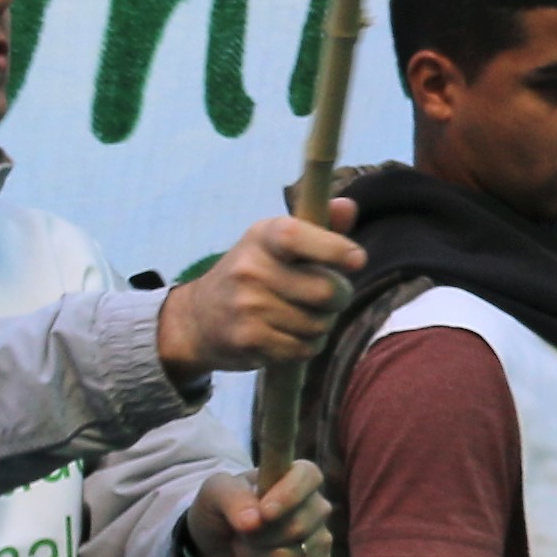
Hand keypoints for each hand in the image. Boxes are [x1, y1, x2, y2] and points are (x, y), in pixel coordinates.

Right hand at [152, 205, 364, 378]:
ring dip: (321, 325)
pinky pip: (303, 348)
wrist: (198, 318)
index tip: (357, 260)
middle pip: (325, 290)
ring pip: (318, 324)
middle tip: (329, 296)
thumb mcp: (277, 243)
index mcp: (262, 236)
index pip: (296, 236)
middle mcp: (250, 268)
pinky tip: (288, 335)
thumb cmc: (253, 274)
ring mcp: (247, 306)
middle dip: (340, 297)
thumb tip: (348, 207)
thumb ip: (319, 227)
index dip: (333, 248)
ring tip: (301, 316)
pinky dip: (305, 346)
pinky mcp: (248, 340)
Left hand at [186, 460, 334, 556]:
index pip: (309, 476)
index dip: (289, 495)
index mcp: (295, 478)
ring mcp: (320, 542)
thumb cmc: (221, 512)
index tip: (263, 512)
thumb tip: (253, 521)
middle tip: (239, 536)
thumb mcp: (214, 495)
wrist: (217, 551)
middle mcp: (315, 508)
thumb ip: (232, 498)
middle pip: (297, 527)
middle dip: (256, 538)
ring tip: (241, 553)